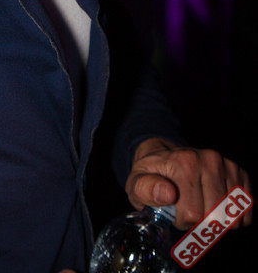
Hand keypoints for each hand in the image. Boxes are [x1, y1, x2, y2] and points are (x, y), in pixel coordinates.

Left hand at [125, 137, 251, 229]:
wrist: (164, 158)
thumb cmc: (151, 176)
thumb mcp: (137, 184)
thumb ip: (146, 190)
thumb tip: (168, 194)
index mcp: (183, 162)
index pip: (193, 213)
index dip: (181, 220)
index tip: (172, 210)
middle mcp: (208, 159)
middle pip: (216, 217)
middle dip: (199, 223)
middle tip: (186, 210)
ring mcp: (225, 164)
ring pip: (233, 217)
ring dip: (216, 221)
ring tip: (200, 207)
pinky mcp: (238, 171)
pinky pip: (245, 209)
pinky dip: (232, 216)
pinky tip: (216, 207)